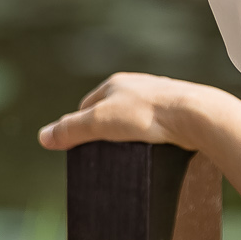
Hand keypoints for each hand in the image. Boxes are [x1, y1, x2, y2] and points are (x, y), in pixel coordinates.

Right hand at [36, 72, 207, 151]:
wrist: (197, 117)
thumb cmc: (149, 116)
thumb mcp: (101, 124)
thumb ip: (71, 130)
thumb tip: (43, 137)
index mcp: (115, 83)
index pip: (87, 106)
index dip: (80, 127)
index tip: (81, 149)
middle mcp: (138, 85)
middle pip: (112, 111)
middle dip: (107, 131)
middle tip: (106, 156)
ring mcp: (161, 97)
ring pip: (136, 118)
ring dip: (131, 135)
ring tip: (131, 156)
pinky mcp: (179, 111)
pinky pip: (158, 126)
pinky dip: (152, 138)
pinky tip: (155, 151)